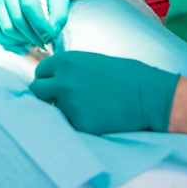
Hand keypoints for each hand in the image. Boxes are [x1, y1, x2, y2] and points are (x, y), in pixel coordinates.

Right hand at [0, 0, 71, 52]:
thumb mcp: (60, 0)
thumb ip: (58, 17)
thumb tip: (48, 36)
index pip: (28, 5)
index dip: (40, 25)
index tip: (49, 38)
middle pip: (17, 19)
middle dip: (33, 36)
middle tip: (45, 43)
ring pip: (7, 28)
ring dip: (22, 40)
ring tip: (35, 39)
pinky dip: (11, 43)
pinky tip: (23, 42)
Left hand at [30, 52, 179, 134]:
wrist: (149, 95)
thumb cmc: (126, 75)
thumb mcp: (92, 62)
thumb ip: (70, 69)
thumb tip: (54, 79)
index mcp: (66, 62)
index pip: (40, 72)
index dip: (47, 79)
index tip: (54, 84)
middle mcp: (62, 82)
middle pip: (37, 91)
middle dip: (46, 95)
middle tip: (61, 100)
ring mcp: (69, 104)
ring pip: (52, 110)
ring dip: (62, 110)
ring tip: (85, 108)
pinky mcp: (79, 124)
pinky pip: (70, 125)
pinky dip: (78, 124)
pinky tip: (96, 118)